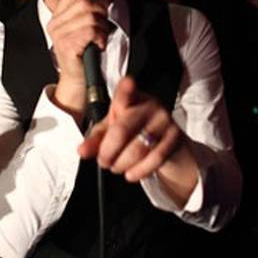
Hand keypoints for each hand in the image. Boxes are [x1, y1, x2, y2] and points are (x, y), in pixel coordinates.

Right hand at [47, 0, 109, 114]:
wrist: (78, 78)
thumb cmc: (84, 51)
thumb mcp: (84, 26)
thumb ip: (88, 9)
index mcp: (58, 16)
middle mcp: (55, 24)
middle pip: (84, 3)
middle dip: (101, 11)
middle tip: (104, 25)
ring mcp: (60, 35)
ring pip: (91, 17)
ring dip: (103, 27)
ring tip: (100, 38)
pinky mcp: (67, 46)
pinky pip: (91, 31)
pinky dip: (101, 37)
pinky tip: (99, 45)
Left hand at [79, 76, 197, 203]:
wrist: (164, 143)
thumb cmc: (133, 131)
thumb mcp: (112, 129)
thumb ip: (96, 139)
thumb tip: (82, 150)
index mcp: (130, 97)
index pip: (126, 91)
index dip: (127, 89)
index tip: (128, 83)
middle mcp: (149, 105)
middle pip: (122, 129)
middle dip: (108, 151)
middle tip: (103, 161)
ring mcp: (164, 120)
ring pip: (137, 148)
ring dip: (121, 164)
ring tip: (116, 167)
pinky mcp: (175, 137)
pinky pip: (155, 159)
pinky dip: (139, 171)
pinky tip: (131, 173)